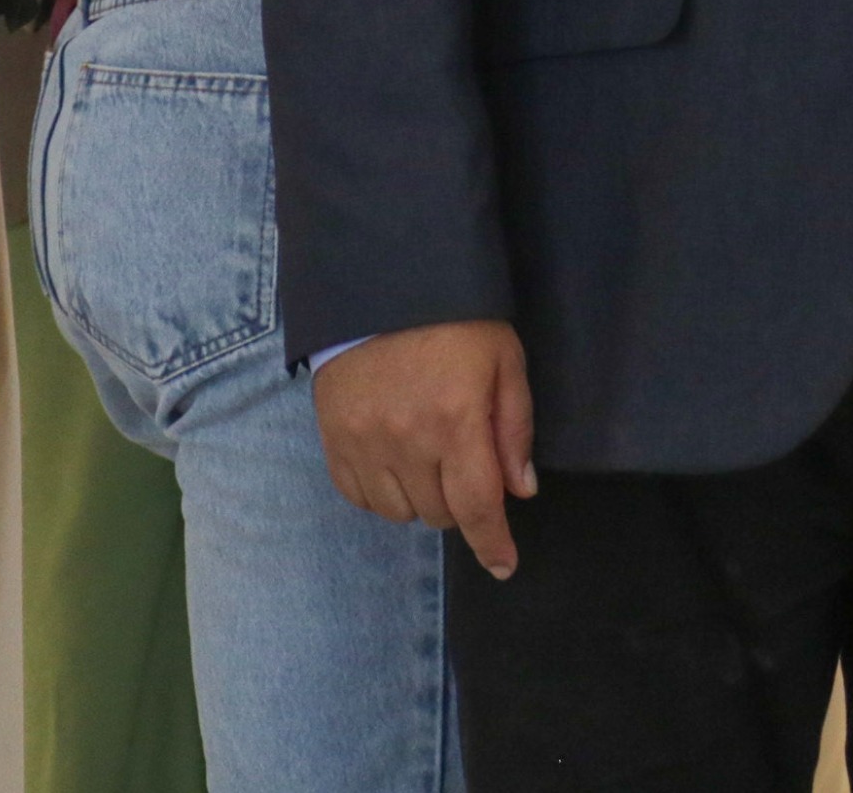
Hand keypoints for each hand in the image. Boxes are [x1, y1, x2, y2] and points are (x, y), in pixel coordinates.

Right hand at [313, 320, 535, 579]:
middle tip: (469, 468)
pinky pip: (358, 497)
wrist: (383, 287)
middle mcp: (406, 440)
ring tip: (431, 459)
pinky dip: (383, 493)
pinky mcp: (332, 438)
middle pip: (439, 513)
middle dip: (463, 504)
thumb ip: (514, 430)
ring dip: (423, 500)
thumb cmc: (458, 322)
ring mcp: (363, 442)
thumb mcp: (506, 362)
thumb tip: (519, 491)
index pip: (477, 506)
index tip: (504, 564)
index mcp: (456, 421)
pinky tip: (397, 465)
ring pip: (399, 512)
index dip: (492, 542)